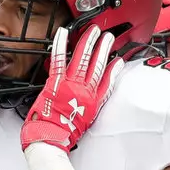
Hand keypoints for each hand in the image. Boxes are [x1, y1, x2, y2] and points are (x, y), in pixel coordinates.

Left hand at [20, 25, 120, 152]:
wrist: (50, 138)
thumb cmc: (62, 134)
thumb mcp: (84, 123)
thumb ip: (89, 108)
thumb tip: (89, 102)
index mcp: (92, 101)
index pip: (107, 81)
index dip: (114, 70)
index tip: (118, 61)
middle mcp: (84, 90)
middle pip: (98, 65)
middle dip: (104, 48)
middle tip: (108, 37)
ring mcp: (71, 84)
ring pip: (83, 58)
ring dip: (90, 42)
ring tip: (94, 31)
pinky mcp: (56, 81)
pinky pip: (60, 58)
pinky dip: (61, 44)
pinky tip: (64, 33)